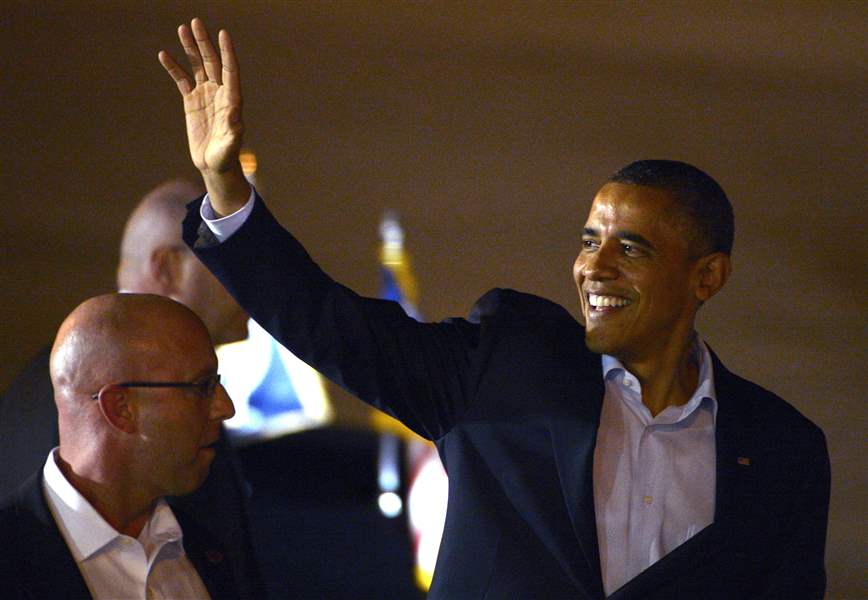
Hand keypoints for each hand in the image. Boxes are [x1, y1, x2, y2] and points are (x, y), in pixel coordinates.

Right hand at [159, 18, 248, 213]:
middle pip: (212, 62)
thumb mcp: (230, 145)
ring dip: (190, 48)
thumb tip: (234, 115)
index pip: (230, 70)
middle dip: (204, 43)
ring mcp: (205, 95)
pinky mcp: (192, 101)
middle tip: (195, 23)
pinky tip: (164, 55)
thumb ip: (233, 131)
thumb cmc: (226, 157)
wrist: (214, 165)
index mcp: (231, 99)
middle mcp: (219, 93)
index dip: (227, 52)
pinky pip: (182, 80)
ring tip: (182, 29)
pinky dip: (174, 67)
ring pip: (197, 66)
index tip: (223, 33)